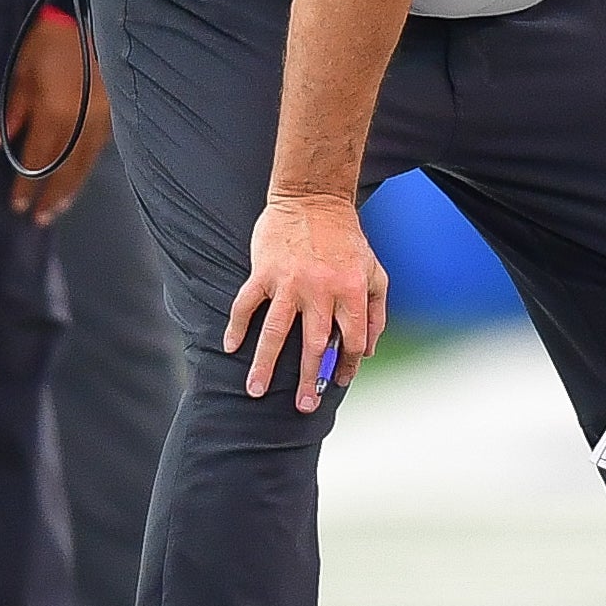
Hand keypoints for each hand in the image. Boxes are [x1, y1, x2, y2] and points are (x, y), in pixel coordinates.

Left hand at [1, 7, 108, 223]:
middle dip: (53, 195)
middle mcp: (83, 121)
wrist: (85, 12)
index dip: (27, 184)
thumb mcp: (20, 72)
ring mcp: (103, 117)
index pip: (40, 159)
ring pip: (88, 162)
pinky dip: (88, 165)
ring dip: (73, 187)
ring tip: (60, 207)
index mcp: (56, 112)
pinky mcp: (114, 111)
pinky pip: (100, 147)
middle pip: (67, 169)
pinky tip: (79, 176)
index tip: (18, 205)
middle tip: (41, 218)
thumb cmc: (46, 41)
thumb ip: (14, 111)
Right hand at [226, 193, 387, 413]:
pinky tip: (230, 347)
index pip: (352, 340)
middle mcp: (321, 290)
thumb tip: (368, 349)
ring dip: (265, 365)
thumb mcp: (374, 272)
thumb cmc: (347, 239)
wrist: (314, 199)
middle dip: (310, 379)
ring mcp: (290, 282)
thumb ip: (375, 312)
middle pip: (316, 345)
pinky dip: (237, 326)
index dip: (348, 365)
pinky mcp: (264, 272)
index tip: (338, 382)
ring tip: (255, 391)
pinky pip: (247, 304)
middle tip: (304, 406)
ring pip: (276, 332)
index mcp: (351, 291)